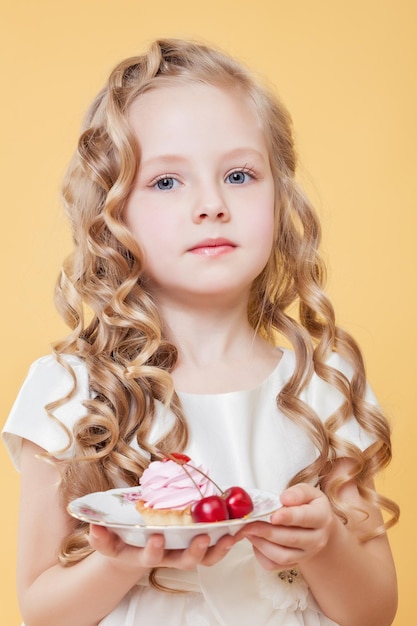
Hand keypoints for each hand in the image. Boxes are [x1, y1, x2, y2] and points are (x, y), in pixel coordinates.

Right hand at [89, 524, 236, 573]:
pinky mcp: (194, 548)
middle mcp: (164, 558)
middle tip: (201, 537)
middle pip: (181, 561)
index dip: (152, 550)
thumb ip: (102, 534)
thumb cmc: (123, 538)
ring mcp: (180, 554)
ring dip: (216, 548)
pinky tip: (237, 528)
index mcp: (142, 554)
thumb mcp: (109, 537)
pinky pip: (213, 550)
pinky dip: (225, 541)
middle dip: (192, 551)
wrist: (132, 550)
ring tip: (228, 536)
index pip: (145, 557)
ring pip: (201, 559)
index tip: (156, 537)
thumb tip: (94, 527)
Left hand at [238, 483, 335, 570]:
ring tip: (249, 530)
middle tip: (250, 523)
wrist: (316, 526)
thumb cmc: (309, 506)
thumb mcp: (308, 492)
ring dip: (262, 544)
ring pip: (283, 556)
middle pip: (292, 539)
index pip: (305, 518)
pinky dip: (260, 554)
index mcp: (322, 518)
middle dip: (268, 531)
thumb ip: (297, 492)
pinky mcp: (293, 564)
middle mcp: (317, 539)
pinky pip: (274, 565)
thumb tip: (285, 499)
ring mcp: (306, 555)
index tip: (274, 516)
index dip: (289, 517)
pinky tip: (255, 540)